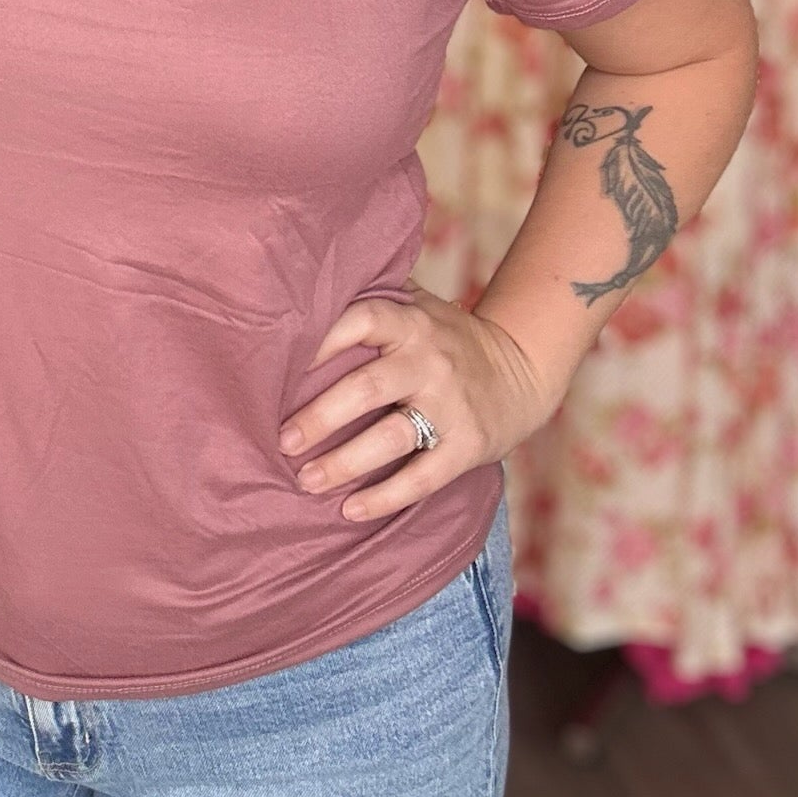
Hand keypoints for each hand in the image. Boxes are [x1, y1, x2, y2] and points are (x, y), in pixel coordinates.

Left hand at [276, 281, 560, 520]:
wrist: (520, 370)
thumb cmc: (444, 336)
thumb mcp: (416, 305)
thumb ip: (372, 294)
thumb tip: (299, 285)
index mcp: (410, 320)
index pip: (360, 320)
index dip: (318, 342)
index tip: (277, 369)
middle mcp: (429, 359)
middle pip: (367, 387)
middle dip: (320, 416)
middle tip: (282, 441)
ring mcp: (450, 404)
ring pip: (391, 437)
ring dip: (344, 462)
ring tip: (306, 480)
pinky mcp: (468, 446)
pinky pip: (422, 477)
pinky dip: (384, 497)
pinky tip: (349, 511)